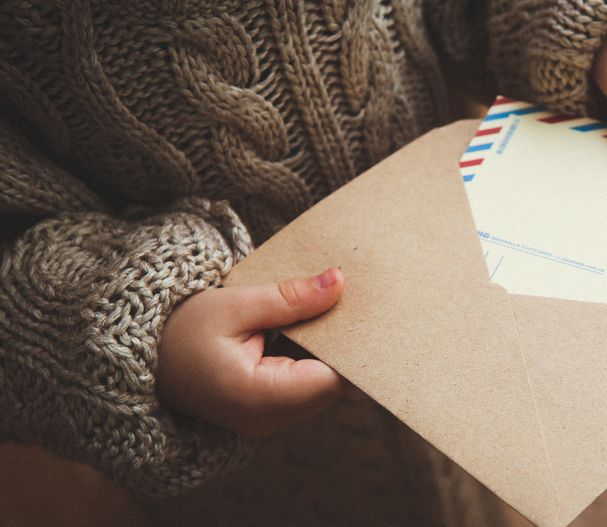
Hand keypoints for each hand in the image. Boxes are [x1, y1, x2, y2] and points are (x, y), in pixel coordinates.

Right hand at [156, 268, 345, 437]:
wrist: (141, 360)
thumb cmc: (179, 331)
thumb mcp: (234, 305)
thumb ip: (289, 298)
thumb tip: (338, 283)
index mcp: (258, 398)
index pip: (334, 378)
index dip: (352, 345)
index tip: (360, 309)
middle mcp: (267, 419)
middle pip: (332, 383)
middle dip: (341, 343)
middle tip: (347, 299)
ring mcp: (268, 420)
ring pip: (321, 384)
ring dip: (326, 348)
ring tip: (324, 307)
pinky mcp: (268, 411)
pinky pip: (305, 384)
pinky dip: (311, 356)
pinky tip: (307, 325)